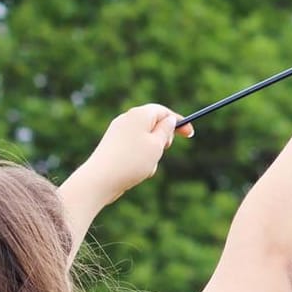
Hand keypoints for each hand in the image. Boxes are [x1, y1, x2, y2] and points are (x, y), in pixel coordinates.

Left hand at [75, 103, 194, 204]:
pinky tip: (136, 171)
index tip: (190, 135)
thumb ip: (166, 130)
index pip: (164, 112)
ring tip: (146, 166)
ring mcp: (118, 132)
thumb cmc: (132, 161)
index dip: (179, 122)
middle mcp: (127, 119)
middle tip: (163, 150)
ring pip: (145, 140)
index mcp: (139, 114)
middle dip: (163, 139)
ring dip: (152, 153)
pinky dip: (140, 158)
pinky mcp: (112, 145)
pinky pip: (134, 149)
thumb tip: (169, 120)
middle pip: (154, 124)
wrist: (100, 179)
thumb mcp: (157, 145)